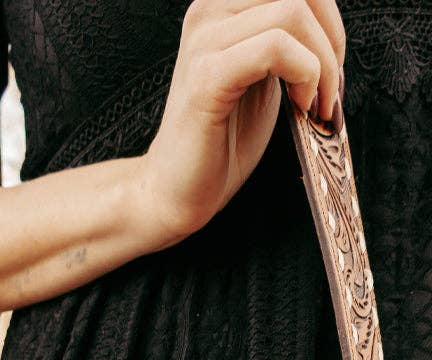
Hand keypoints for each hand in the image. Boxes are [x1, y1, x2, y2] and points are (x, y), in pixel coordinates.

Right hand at [135, 0, 345, 243]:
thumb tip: (334, 28)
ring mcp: (205, 42)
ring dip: (322, 62)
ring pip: (292, 12)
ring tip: (317, 104)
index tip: (333, 69)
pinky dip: (305, 75)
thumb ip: (289, 42)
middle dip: (332, 37)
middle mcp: (209, 11)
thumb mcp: (264, 76)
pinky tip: (301, 107)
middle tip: (331, 89)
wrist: (177, 190)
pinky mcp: (208, 77)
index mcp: (222, 7)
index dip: (330, 19)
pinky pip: (275, 48)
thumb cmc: (223, 141)